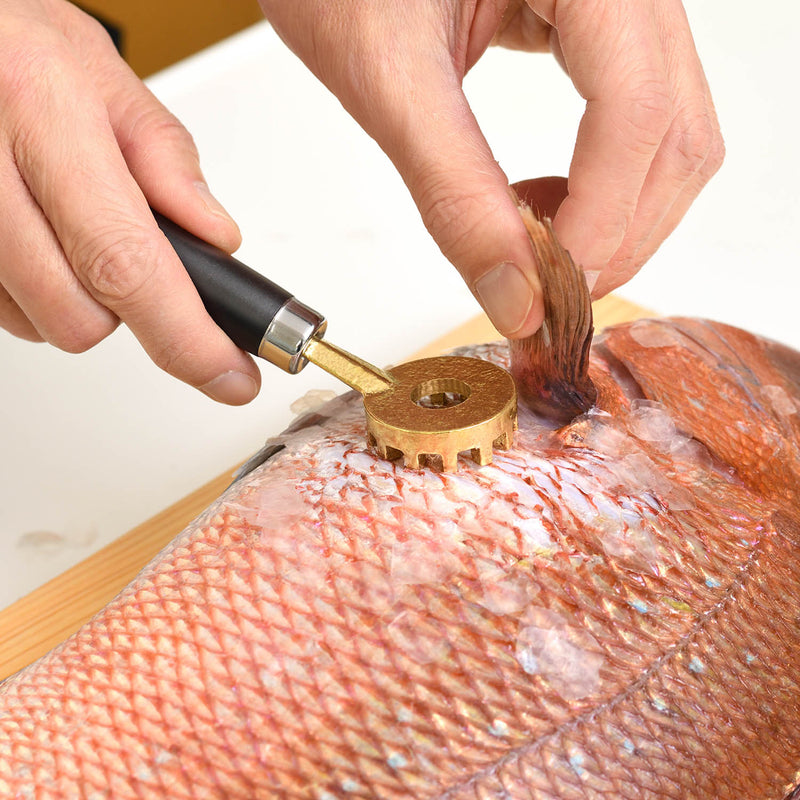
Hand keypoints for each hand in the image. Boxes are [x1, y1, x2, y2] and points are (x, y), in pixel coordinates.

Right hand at [0, 0, 260, 402]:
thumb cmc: (15, 39)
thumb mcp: (106, 77)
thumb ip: (167, 161)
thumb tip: (217, 238)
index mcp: (40, 113)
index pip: (126, 262)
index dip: (187, 339)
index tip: (230, 376)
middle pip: (78, 317)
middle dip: (126, 311)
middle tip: (135, 254)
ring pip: (37, 323)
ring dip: (76, 300)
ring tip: (74, 227)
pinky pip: (0, 308)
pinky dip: (33, 291)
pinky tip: (37, 237)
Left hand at [259, 0, 723, 335]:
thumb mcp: (389, 77)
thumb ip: (454, 191)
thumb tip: (516, 297)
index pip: (635, 108)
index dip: (602, 218)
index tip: (551, 290)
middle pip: (675, 132)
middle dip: (619, 233)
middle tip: (547, 289)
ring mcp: (619, 1)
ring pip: (671, 133)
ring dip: (619, 215)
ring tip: (538, 244)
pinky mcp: (596, 23)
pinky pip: (638, 118)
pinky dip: (604, 181)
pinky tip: (543, 200)